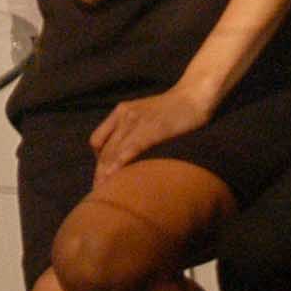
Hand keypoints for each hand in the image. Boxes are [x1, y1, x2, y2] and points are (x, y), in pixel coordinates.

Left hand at [90, 86, 216, 181]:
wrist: (194, 96)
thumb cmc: (174, 109)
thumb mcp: (146, 115)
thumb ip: (133, 129)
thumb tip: (126, 155)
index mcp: (120, 112)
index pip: (97, 140)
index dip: (97, 162)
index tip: (101, 179)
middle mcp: (124, 116)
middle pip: (104, 150)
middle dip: (99, 173)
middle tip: (99, 194)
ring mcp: (136, 122)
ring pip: (113, 152)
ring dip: (106, 174)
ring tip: (105, 193)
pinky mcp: (151, 129)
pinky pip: (130, 149)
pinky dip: (119, 165)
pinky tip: (115, 178)